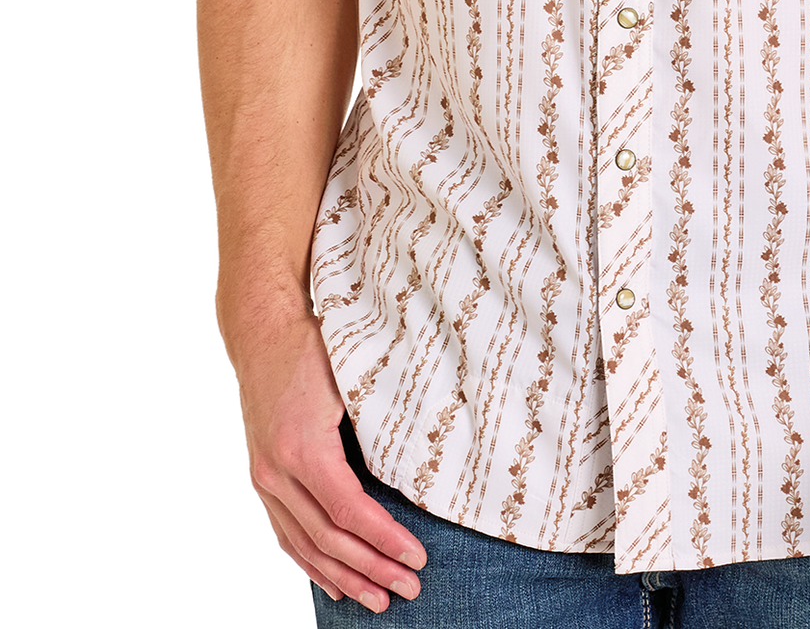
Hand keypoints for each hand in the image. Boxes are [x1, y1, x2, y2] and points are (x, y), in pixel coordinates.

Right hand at [228, 304, 427, 612]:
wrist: (263, 332)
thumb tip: (424, 458)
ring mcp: (264, 479)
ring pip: (305, 545)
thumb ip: (377, 422)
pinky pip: (285, 533)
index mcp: (303, 448)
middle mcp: (277, 472)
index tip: (418, 558)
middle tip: (410, 590)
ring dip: (343, 577)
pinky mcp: (261, 479)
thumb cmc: (314, 348)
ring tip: (378, 601)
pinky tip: (332, 583)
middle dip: (372, 568)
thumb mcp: (350, 377)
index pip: (349, 511)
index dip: (384, 540)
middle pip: (328, 538)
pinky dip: (310, 563)